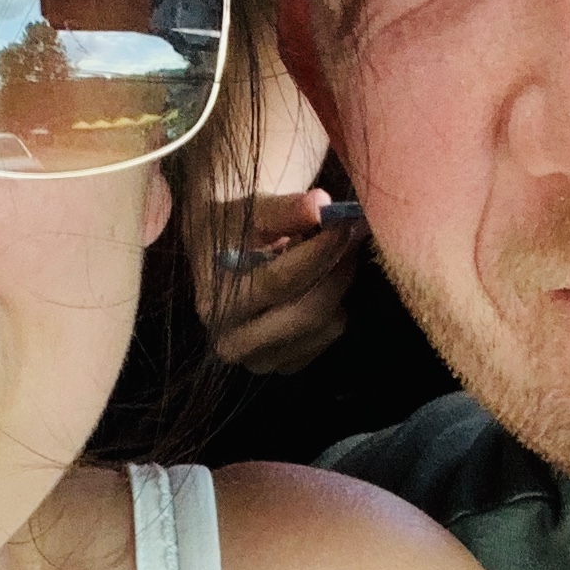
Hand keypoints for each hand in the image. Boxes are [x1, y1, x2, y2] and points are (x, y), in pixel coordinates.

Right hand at [203, 188, 362, 373]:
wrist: (225, 253)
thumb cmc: (238, 228)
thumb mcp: (254, 210)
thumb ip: (285, 209)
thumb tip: (320, 204)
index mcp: (217, 302)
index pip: (278, 282)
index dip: (318, 252)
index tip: (344, 223)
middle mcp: (233, 341)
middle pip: (307, 312)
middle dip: (338, 270)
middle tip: (352, 235)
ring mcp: (260, 360)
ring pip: (325, 325)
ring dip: (338, 283)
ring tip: (331, 252)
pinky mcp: (285, 365)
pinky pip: (329, 336)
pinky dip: (335, 305)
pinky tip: (319, 281)